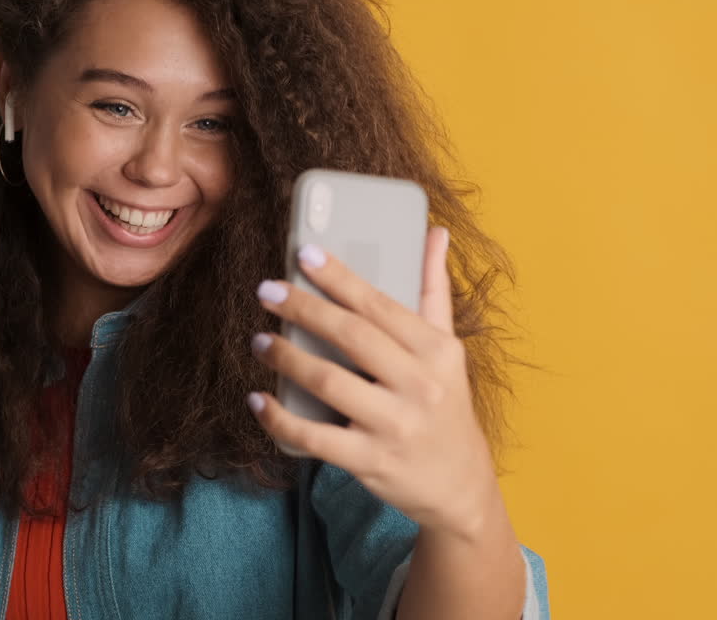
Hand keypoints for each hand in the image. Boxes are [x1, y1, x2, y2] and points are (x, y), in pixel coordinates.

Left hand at [247, 227, 501, 539]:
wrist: (459, 484)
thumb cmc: (445, 403)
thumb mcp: (449, 348)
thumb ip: (434, 290)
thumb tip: (436, 232)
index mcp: (437, 350)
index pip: (381, 305)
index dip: (340, 278)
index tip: (304, 253)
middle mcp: (420, 385)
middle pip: (352, 337)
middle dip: (304, 309)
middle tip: (266, 290)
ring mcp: (395, 425)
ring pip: (329, 382)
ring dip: (286, 358)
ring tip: (259, 340)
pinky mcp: (372, 461)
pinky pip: (315, 438)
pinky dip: (280, 419)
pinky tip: (257, 400)